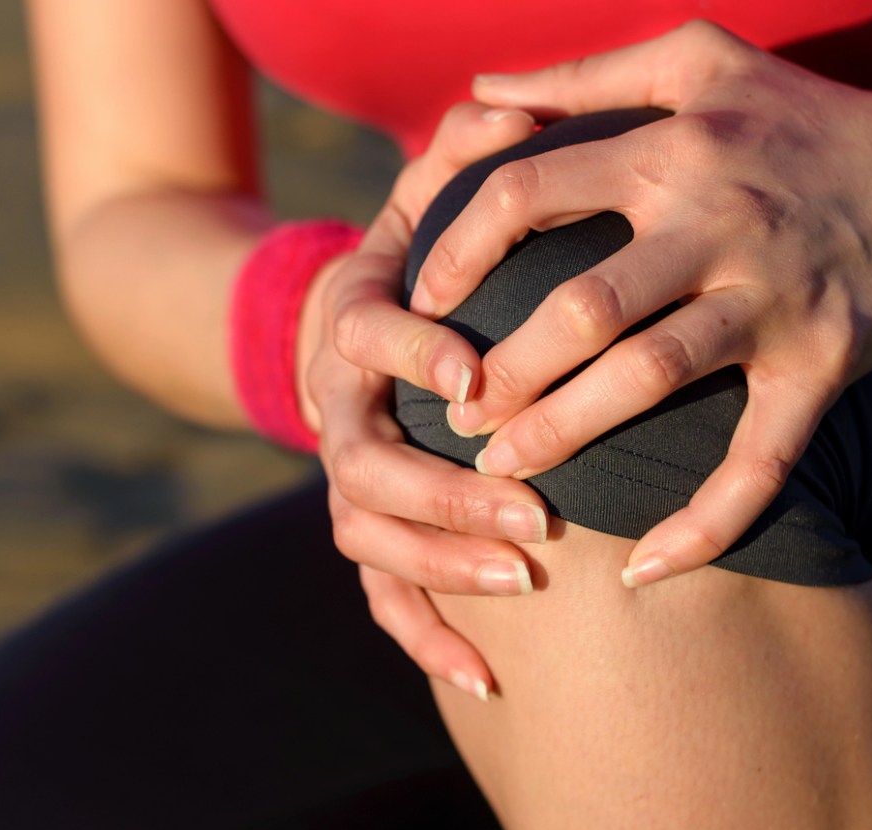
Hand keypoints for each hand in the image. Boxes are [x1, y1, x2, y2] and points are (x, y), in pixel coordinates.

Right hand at [304, 102, 556, 701]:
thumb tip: (497, 107)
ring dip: (440, 566)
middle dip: (447, 496)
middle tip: (536, 520)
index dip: (411, 354)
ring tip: (523, 586)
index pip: (363, 335)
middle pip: (361, 466)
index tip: (473, 375)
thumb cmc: (420, 256)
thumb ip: (462, 159)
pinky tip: (489, 679)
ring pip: (367, 538)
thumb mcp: (430, 197)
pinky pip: (382, 598)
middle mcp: (335, 407)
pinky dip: (427, 638)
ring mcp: (345, 477)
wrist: (349, 324)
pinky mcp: (367, 531)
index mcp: (350, 320)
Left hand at [406, 20, 871, 586]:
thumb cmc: (808, 117)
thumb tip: (481, 85)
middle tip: (451, 414)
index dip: (459, 251)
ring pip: (651, 378)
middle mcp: (717, 225)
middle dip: (502, 368)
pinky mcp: (825, 365)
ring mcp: (774, 301)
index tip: (421, 302)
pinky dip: (705, 523)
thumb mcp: (700, 56)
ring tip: (501, 471)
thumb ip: (583, 72)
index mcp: (671, 151)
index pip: (529, 193)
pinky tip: (643, 570)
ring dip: (566, 433)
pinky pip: (761, 461)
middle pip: (582, 304)